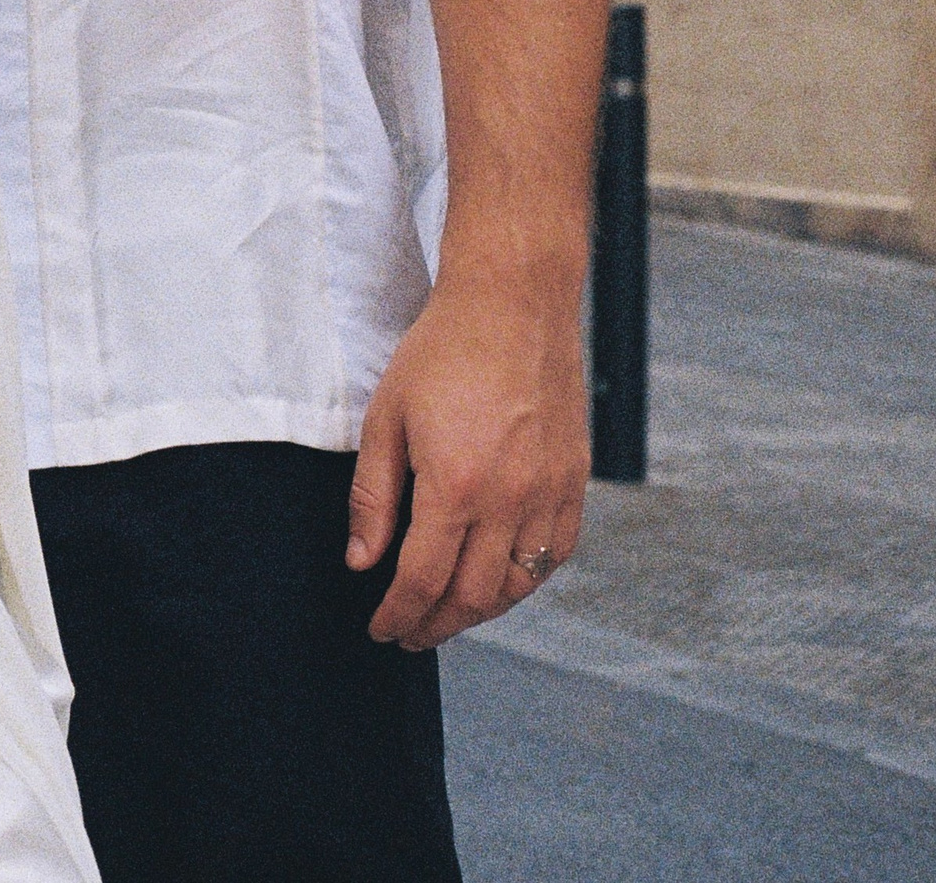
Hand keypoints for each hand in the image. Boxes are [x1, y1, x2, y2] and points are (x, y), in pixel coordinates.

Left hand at [345, 266, 588, 649]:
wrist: (513, 302)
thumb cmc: (443, 351)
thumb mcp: (387, 416)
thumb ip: (373, 497)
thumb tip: (361, 562)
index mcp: (456, 485)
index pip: (422, 580)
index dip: (398, 615)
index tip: (382, 630)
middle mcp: (510, 499)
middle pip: (473, 597)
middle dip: (436, 624)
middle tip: (412, 632)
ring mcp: (549, 492)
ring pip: (518, 585)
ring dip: (481, 610)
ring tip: (451, 610)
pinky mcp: (574, 481)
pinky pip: (555, 554)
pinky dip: (526, 578)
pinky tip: (501, 577)